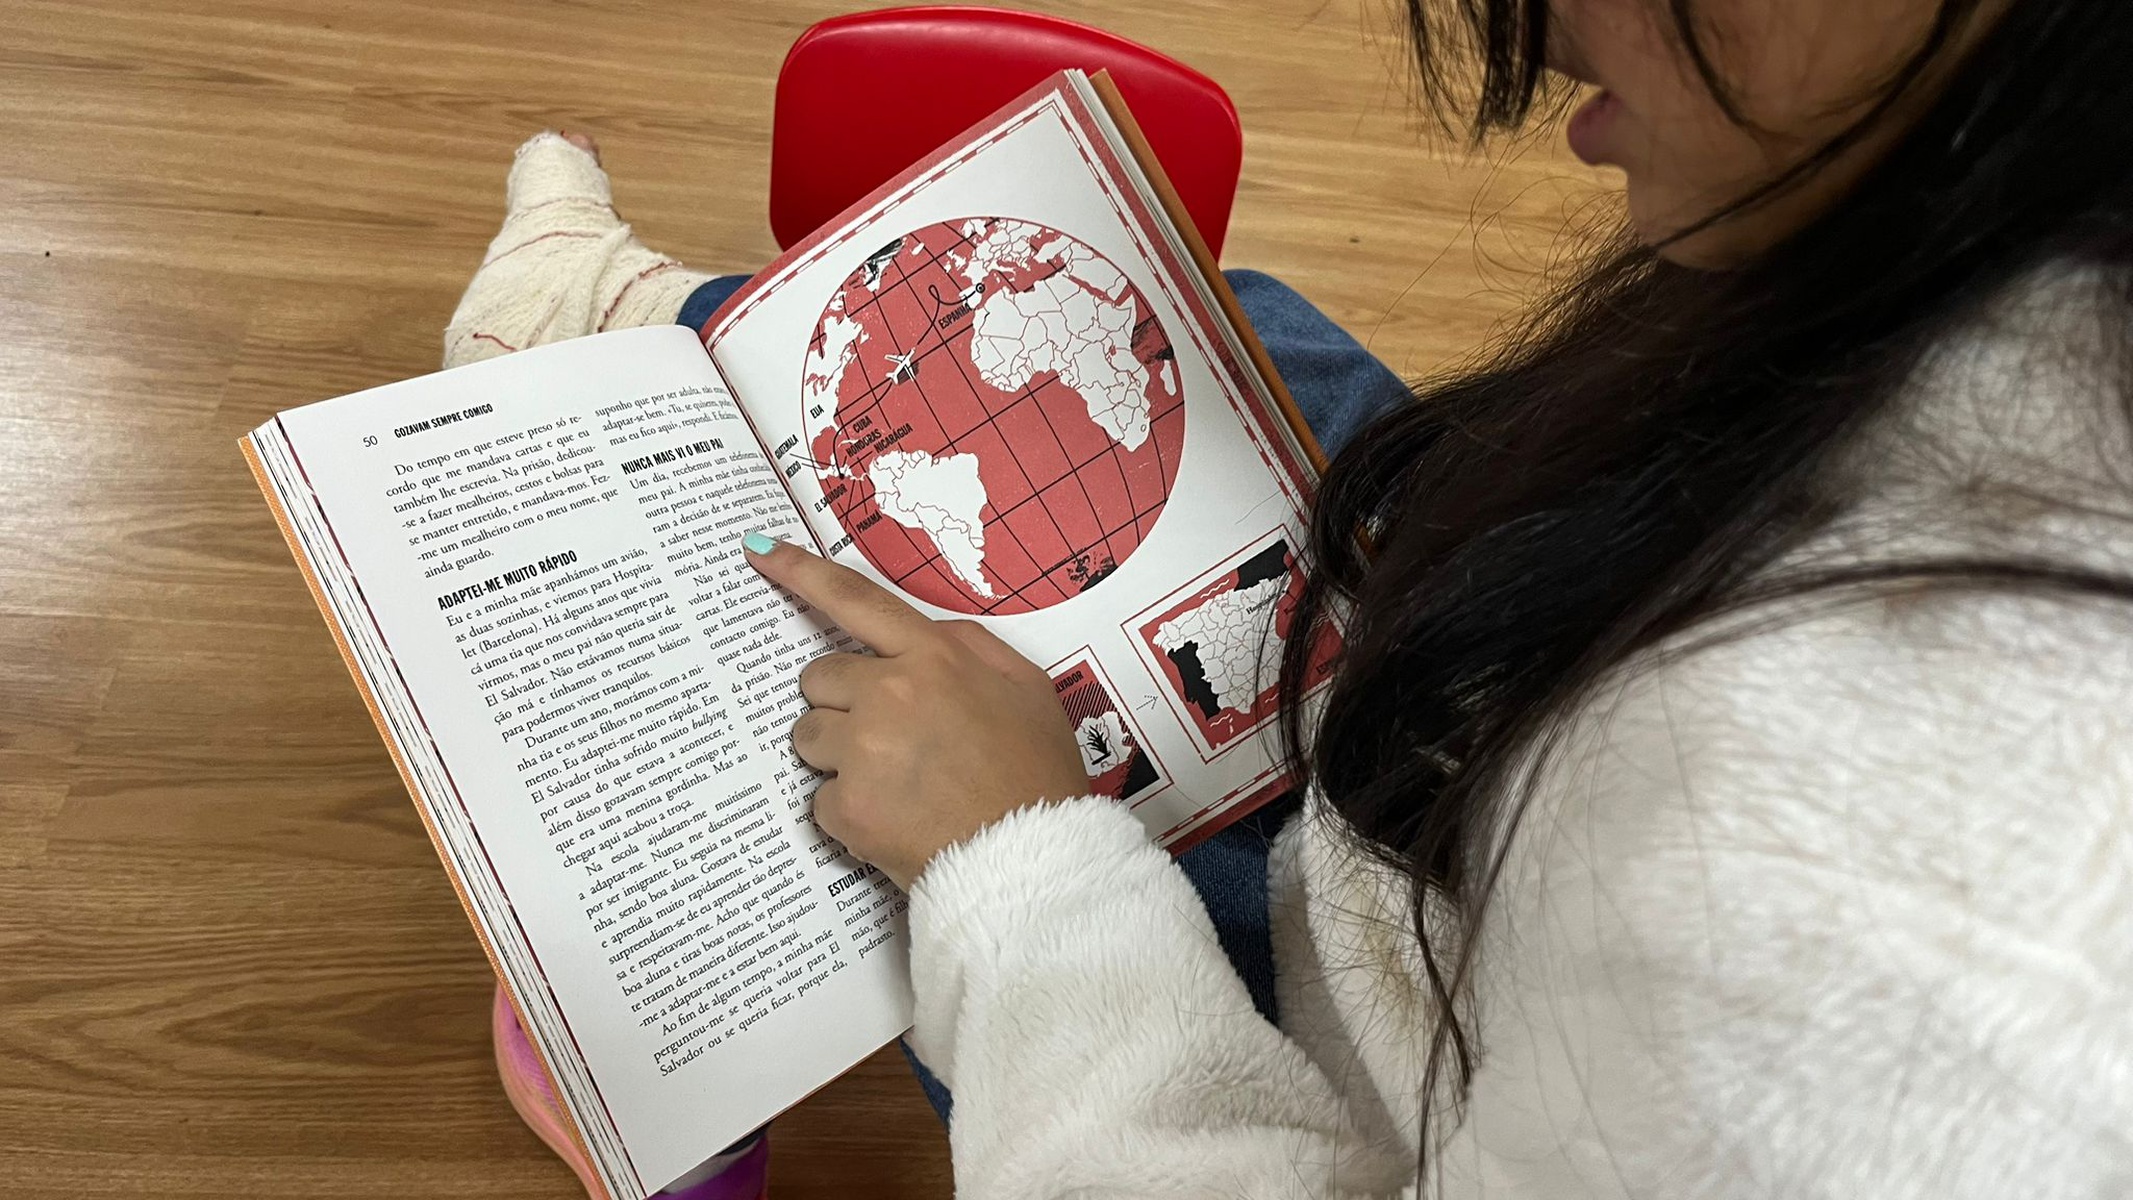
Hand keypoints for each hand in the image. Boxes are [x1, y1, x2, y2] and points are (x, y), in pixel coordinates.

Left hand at [745, 533, 1092, 888]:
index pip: (856, 601)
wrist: (1030, 861)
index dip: (803, 574)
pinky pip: (820, 798)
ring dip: (838, 755)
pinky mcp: (847, 805)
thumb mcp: (1026, 688)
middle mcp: (890, 692)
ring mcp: (863, 750)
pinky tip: (892, 820)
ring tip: (894, 783)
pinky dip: (848, 811)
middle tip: (887, 738)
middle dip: (841, 702)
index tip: (760, 554)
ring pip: (809, 736)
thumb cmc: (1035, 775)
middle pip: (819, 678)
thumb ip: (970, 649)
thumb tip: (925, 637)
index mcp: (934, 657)